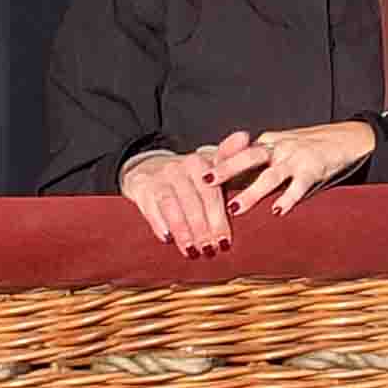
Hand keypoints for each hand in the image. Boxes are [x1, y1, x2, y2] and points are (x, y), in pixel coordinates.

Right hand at [119, 137, 252, 255]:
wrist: (148, 168)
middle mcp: (179, 168)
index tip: (225, 243)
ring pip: (173, 208)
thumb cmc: (188, 176)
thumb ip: (229, 155)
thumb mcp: (209, 164)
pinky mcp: (142, 188)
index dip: (219, 220)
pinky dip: (159, 224)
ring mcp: (159, 178)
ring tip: (191, 251)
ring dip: (183, 232)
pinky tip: (167, 239)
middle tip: (210, 251)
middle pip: (193, 204)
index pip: (212, 195)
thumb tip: (245, 136)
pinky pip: (151, 208)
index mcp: (199, 164)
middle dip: (203, 231)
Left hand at [220, 121, 375, 215]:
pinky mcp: (313, 169)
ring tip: (235, 208)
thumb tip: (231, 183)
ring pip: (270, 175)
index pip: (238, 151)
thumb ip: (259, 164)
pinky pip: (299, 185)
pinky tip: (278, 211)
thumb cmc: (309, 148)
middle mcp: (278, 147)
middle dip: (226, 170)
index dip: (218, 161)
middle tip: (206, 182)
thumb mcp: (281, 149)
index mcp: (267, 143)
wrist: (347, 139)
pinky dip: (288, 198)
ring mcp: (296, 158)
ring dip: (251, 192)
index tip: (197, 172)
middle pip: (248, 157)